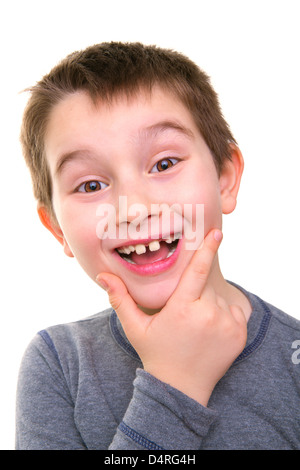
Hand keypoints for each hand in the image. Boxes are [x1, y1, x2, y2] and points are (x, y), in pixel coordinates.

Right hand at [97, 229, 246, 405]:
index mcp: (182, 309)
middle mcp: (209, 314)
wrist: (182, 389)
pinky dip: (224, 311)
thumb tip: (101, 274)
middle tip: (186, 308)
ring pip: (221, 296)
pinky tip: (209, 327)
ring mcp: (227, 325)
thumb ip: (120, 298)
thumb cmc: (156, 354)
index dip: (206, 249)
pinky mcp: (240, 334)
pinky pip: (235, 309)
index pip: (198, 271)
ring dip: (210, 301)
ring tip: (195, 323)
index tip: (216, 232)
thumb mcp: (135, 327)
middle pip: (207, 284)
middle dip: (197, 288)